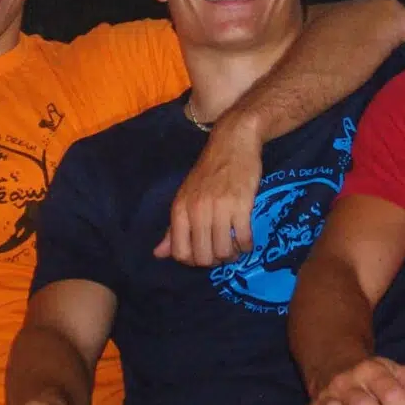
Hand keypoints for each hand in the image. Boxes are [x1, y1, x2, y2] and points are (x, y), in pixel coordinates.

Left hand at [156, 114, 260, 266]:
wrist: (232, 143)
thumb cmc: (208, 172)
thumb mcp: (185, 197)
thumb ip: (174, 228)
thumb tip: (158, 254)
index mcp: (180, 209)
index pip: (180, 253)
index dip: (193, 261)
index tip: (204, 254)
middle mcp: (196, 210)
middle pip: (203, 257)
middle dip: (215, 261)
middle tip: (222, 252)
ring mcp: (219, 208)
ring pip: (223, 252)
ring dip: (232, 255)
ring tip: (235, 246)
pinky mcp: (241, 205)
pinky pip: (243, 239)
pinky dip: (246, 246)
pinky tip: (246, 239)